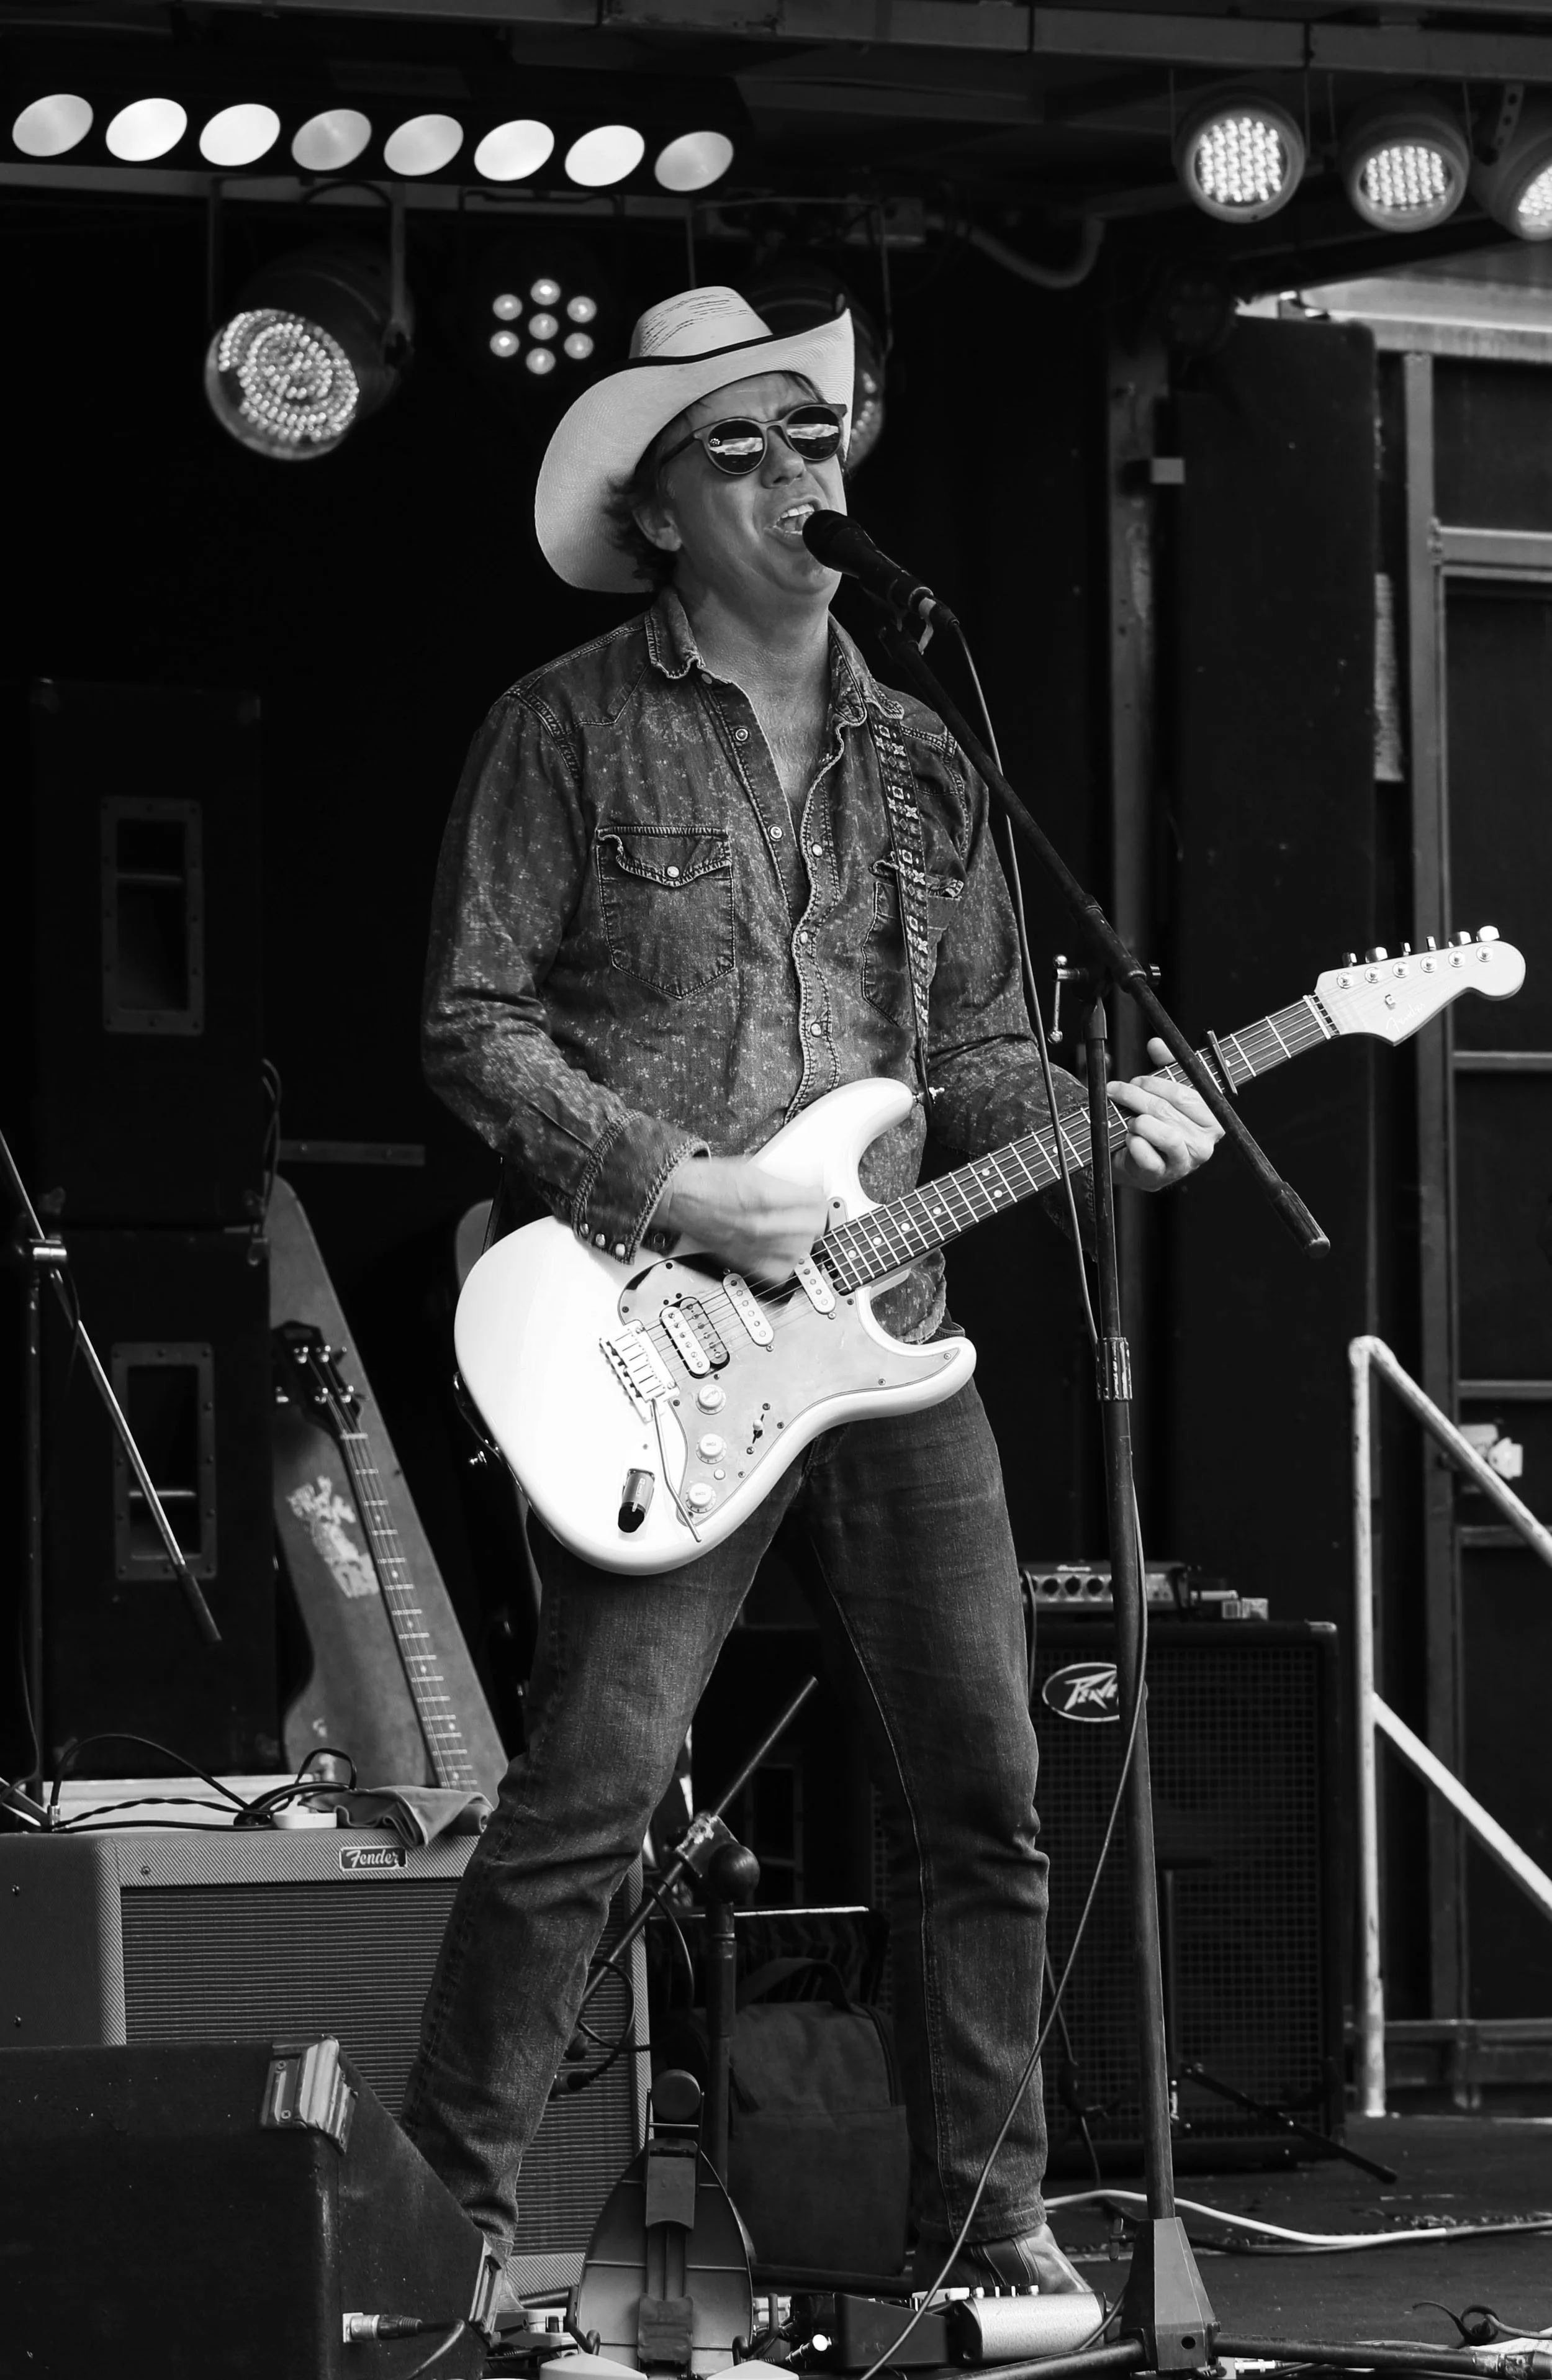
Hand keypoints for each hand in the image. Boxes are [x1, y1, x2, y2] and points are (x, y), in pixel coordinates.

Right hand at [654, 1155, 827, 1280]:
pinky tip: (784, 1250)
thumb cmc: (708, 1182)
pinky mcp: (745, 1260)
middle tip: (811, 1207)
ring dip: (803, 1237)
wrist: (679, 1198)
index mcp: (764, 1195)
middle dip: (815, 1214)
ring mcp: (754, 1245)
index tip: (816, 1190)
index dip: (818, 1192)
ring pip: (800, 1250)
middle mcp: (761, 1223)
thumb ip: (785, 1178)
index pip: (813, 1199)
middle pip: (812, 1227)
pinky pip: (779, 1272)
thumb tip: (811, 1181)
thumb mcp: (753, 1168)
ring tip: (799, 1228)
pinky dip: (786, 1263)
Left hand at [1108, 1037, 1222, 1191]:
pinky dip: (1134, 1143)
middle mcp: (1204, 1142)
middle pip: (1167, 1111)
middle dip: (1137, 1097)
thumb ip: (1165, 1064)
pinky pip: (1148, 1155)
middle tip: (1118, 1092)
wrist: (1136, 1162)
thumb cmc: (1156, 1125)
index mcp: (1211, 1118)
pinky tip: (1129, 1139)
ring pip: (1164, 1133)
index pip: (1185, 1095)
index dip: (1155, 1084)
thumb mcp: (1164, 1092)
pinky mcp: (1163, 1175)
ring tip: (1128, 1120)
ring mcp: (1185, 1161)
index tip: (1137, 1080)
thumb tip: (1157, 1044)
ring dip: (1138, 1121)